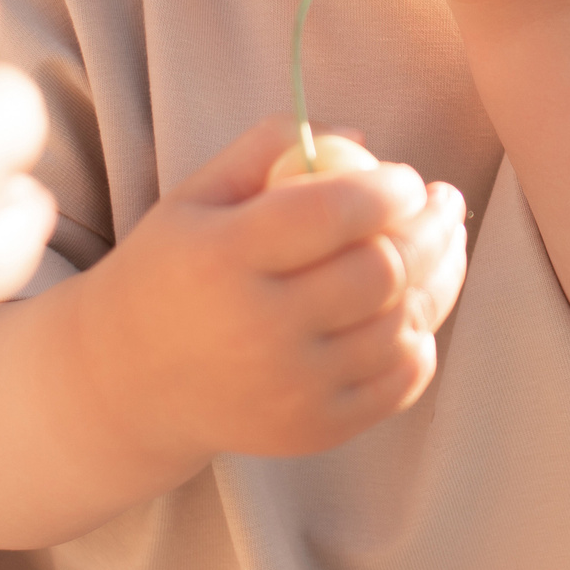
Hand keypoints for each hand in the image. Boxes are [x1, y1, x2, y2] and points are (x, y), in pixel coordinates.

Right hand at [70, 118, 465, 471]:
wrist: (125, 384)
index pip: (335, 213)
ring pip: (401, 325)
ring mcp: (288, 389)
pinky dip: (420, 340)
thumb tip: (361, 138)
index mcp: (223, 257)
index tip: (408, 180)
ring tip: (444, 243)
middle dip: (430, 228)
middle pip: (382, 272)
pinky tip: (414, 307)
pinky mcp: (311, 431)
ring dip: (438, 277)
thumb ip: (269, 147)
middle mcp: (256, 329)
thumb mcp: (196, 196)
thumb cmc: (172, 271)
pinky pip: (400, 382)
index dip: (391, 190)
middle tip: (444, 204)